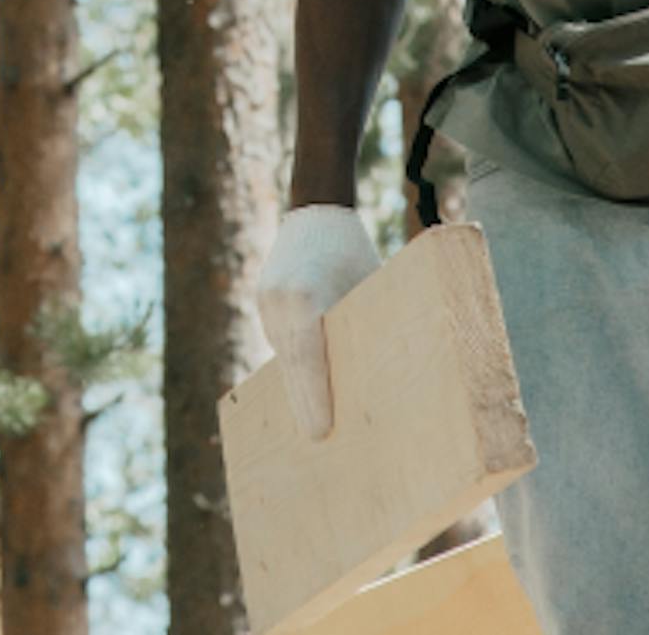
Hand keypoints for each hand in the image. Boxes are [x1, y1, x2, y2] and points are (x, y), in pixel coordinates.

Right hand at [254, 205, 382, 439]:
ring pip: (284, 354)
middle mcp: (279, 299)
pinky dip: (291, 365)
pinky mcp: (263, 301)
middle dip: (304, 402)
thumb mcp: (370, 284)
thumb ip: (369, 322)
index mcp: (305, 293)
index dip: (314, 396)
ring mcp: (266, 300)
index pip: (308, 356)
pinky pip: (279, 340)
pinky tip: (306, 389)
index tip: (320, 431)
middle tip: (317, 440)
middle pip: (292, 363)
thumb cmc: (355, 249)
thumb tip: (385, 371)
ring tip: (315, 424)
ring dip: (297, 386)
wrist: (316, 209)